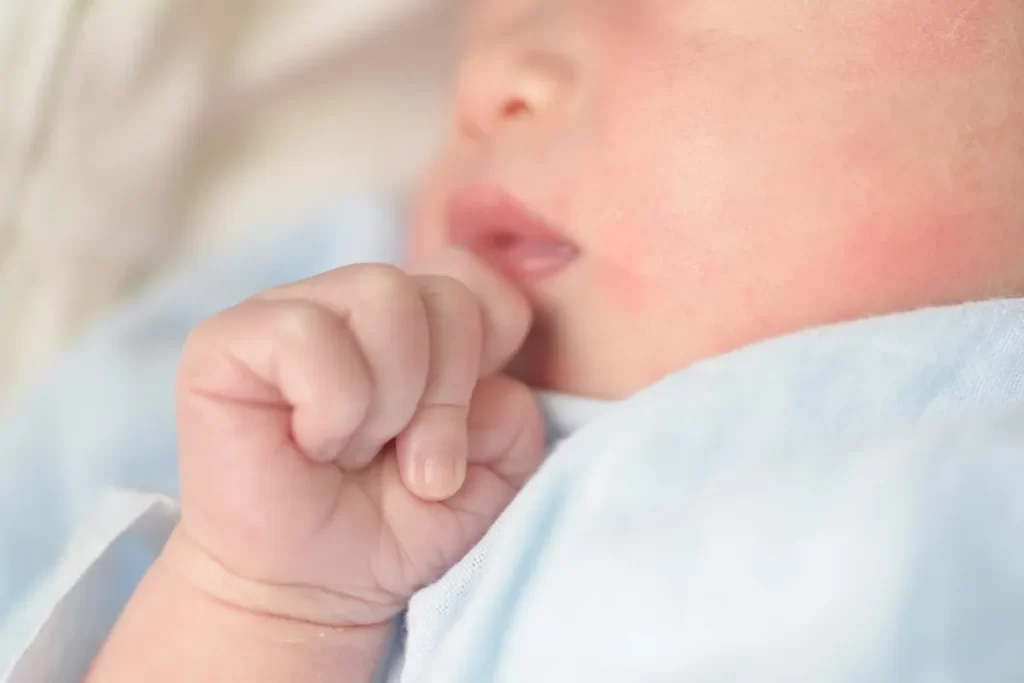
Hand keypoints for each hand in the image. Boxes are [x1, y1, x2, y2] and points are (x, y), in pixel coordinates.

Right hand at [171, 248, 544, 627]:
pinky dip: (331, 405)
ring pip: (384, 293)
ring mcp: (293, 310)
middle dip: (448, 397)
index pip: (483, 282)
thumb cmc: (391, 526)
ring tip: (355, 454)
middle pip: (446, 293)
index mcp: (421, 322)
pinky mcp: (228, 338)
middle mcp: (359, 304)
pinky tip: (309, 444)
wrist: (306, 591)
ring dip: (388, 400)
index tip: (464, 430)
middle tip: (417, 468)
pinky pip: (308, 332)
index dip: (491, 353)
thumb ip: (514, 423)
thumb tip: (492, 383)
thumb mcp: (488, 481)